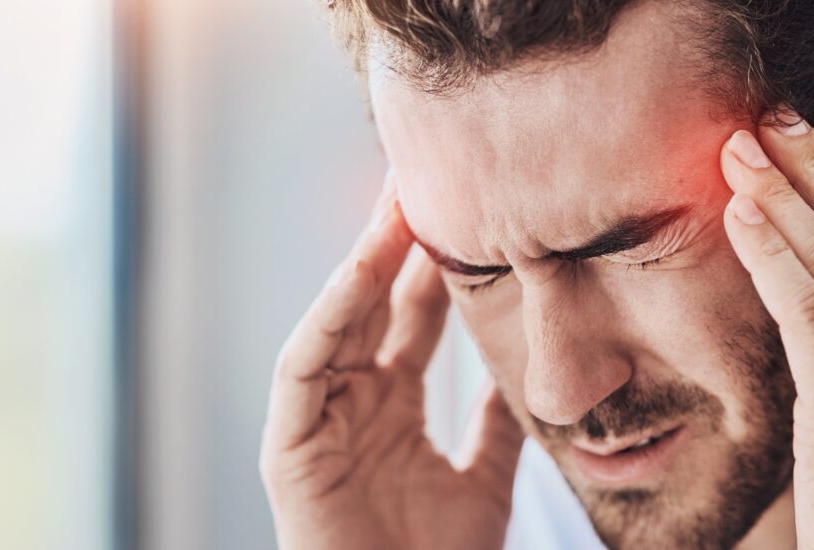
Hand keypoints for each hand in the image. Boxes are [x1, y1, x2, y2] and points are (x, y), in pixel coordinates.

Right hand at [260, 177, 524, 549]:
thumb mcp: (485, 478)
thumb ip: (498, 425)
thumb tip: (524, 372)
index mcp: (394, 403)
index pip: (414, 316)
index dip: (436, 264)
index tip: (468, 209)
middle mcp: (355, 399)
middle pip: (375, 303)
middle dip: (397, 242)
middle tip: (424, 177)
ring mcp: (320, 417)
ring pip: (339, 321)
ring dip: (364, 261)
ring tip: (395, 205)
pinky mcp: (290, 443)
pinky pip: (305, 365)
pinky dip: (330, 316)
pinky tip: (360, 271)